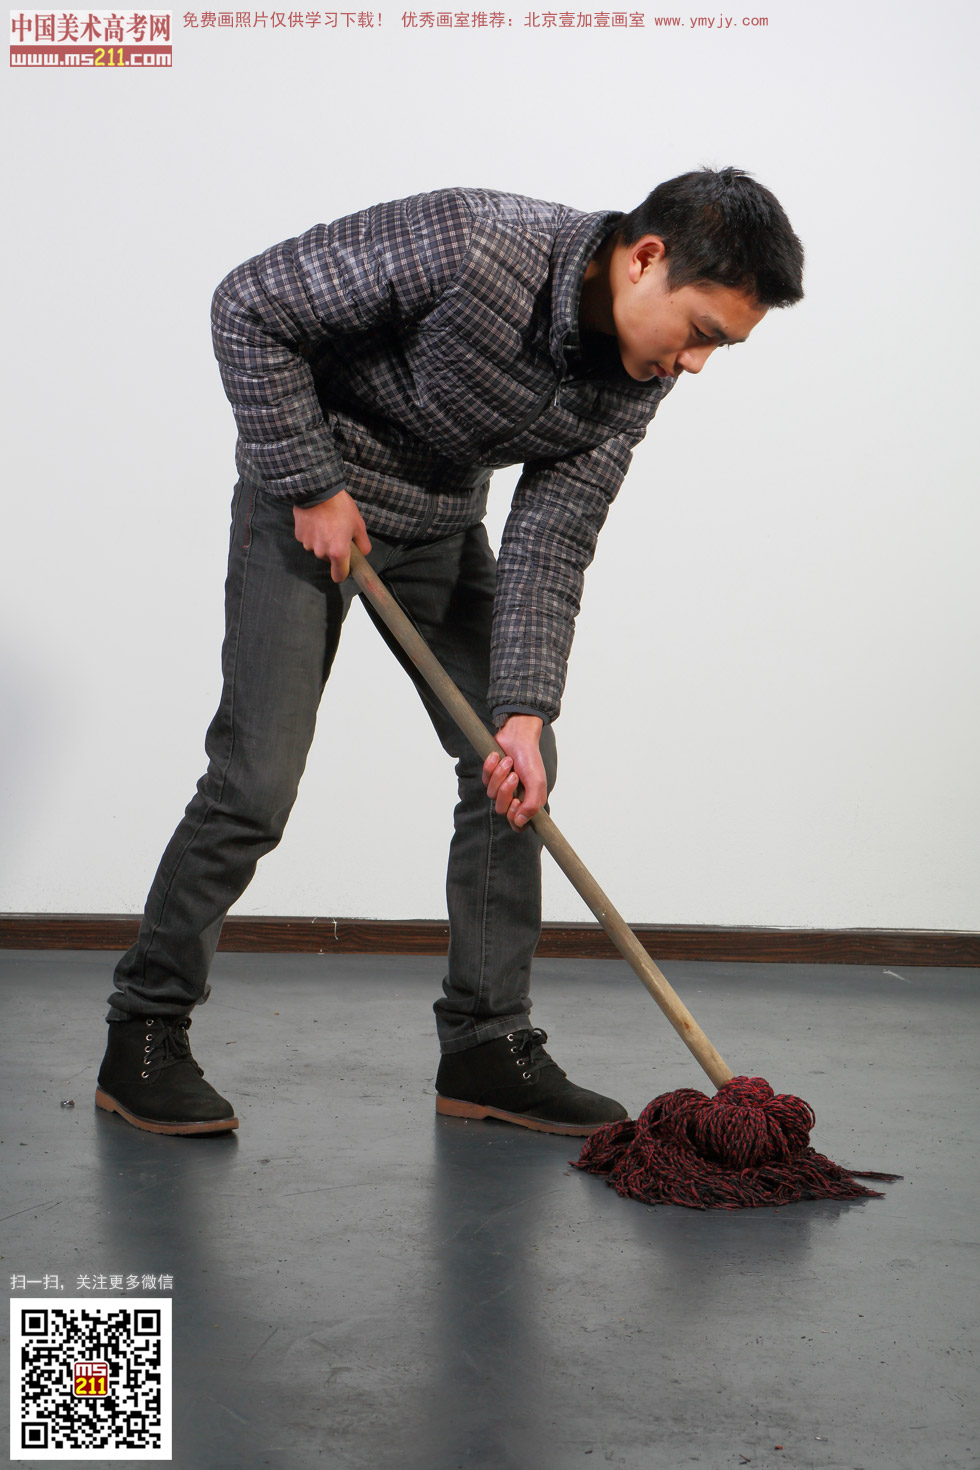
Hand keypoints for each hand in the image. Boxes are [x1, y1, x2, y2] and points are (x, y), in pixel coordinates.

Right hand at [292, 491, 371, 582]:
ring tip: (327, 523)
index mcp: (338, 552)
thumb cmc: (340, 507)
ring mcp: (308, 544)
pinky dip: (312, 533)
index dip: (343, 573)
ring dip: (322, 541)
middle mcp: (321, 552)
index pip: (339, 576)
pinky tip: (316, 520)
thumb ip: (363, 544)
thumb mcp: (358, 525)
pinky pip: (308, 539)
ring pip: (318, 548)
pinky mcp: (299, 536)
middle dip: (333, 550)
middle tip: (338, 532)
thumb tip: (363, 553)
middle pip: (328, 559)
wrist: (318, 490)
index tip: (345, 566)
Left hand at [482, 715, 546, 831]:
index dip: (514, 817)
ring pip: (491, 794)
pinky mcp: (490, 777)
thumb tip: (521, 822)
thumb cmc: (530, 758)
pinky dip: (491, 767)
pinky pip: (484, 779)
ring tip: (508, 761)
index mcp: (527, 801)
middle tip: (514, 776)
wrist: (518, 736)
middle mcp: (514, 797)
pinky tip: (498, 756)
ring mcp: (500, 787)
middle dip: (505, 791)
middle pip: (501, 809)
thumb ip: (532, 804)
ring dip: (499, 775)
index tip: (517, 802)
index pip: (517, 825)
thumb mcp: (537, 782)